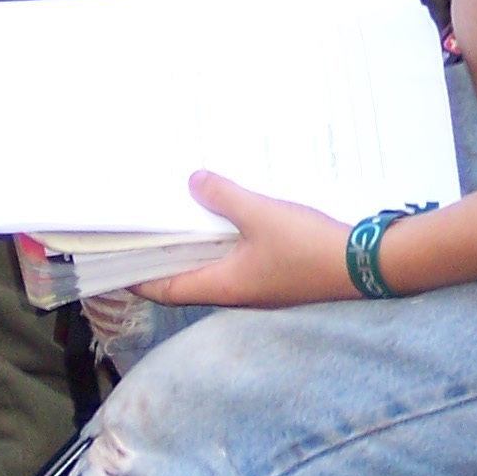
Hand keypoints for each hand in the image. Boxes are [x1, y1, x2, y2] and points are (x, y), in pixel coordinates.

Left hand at [133, 173, 356, 307]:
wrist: (363, 266)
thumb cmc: (306, 247)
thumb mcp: (260, 214)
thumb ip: (223, 197)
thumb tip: (192, 181)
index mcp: (222, 285)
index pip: (165, 288)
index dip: (137, 278)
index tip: (113, 263)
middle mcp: (235, 293)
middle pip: (187, 278)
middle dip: (165, 256)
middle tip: (145, 228)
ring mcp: (258, 287)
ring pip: (214, 269)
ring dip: (196, 247)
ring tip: (181, 216)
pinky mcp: (278, 276)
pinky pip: (239, 261)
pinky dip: (224, 243)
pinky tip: (229, 218)